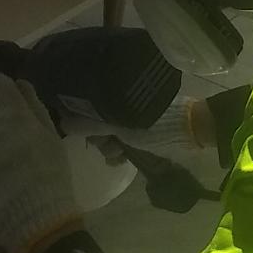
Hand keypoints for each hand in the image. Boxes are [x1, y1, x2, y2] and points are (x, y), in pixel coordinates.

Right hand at [56, 88, 212, 158]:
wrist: (188, 129)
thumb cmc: (153, 125)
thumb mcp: (117, 125)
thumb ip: (89, 124)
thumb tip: (63, 122)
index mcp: (112, 93)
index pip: (86, 107)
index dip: (81, 123)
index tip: (86, 136)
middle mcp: (118, 101)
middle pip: (95, 122)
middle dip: (99, 138)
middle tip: (109, 146)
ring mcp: (129, 114)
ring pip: (108, 132)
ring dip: (109, 147)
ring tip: (119, 155)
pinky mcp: (139, 127)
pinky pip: (121, 138)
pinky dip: (120, 148)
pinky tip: (122, 159)